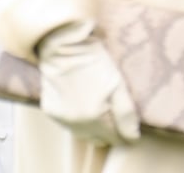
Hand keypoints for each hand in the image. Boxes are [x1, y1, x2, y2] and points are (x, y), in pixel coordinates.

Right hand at [37, 21, 139, 145]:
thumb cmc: (91, 60)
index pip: (117, 139)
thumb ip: (126, 114)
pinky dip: (76, 119)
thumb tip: (133, 138)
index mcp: (95, 117)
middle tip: (110, 108)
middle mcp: (76, 123)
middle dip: (108, 129)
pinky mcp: (51, 111)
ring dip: (92, 126)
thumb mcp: (117, 83)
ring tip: (94, 104)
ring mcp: (62, 118)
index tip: (124, 118)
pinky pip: (68, 124)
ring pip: (84, 134)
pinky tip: (79, 102)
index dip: (124, 131)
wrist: (61, 44)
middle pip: (100, 139)